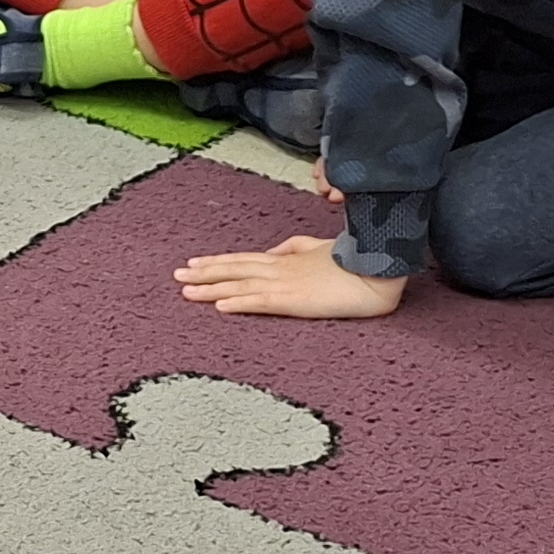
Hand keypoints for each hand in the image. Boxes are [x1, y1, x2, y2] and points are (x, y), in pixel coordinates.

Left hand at [173, 234, 404, 320]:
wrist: (377, 272)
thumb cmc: (354, 262)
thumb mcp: (319, 248)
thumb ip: (295, 247)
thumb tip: (275, 250)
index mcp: (286, 259)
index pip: (244, 260)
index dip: (219, 262)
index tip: (195, 263)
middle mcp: (280, 269)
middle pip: (234, 269)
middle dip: (205, 273)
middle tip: (176, 276)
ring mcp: (285, 284)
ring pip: (240, 285)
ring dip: (212, 288)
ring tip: (186, 291)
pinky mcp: (295, 301)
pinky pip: (261, 302)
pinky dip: (238, 303)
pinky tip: (219, 306)